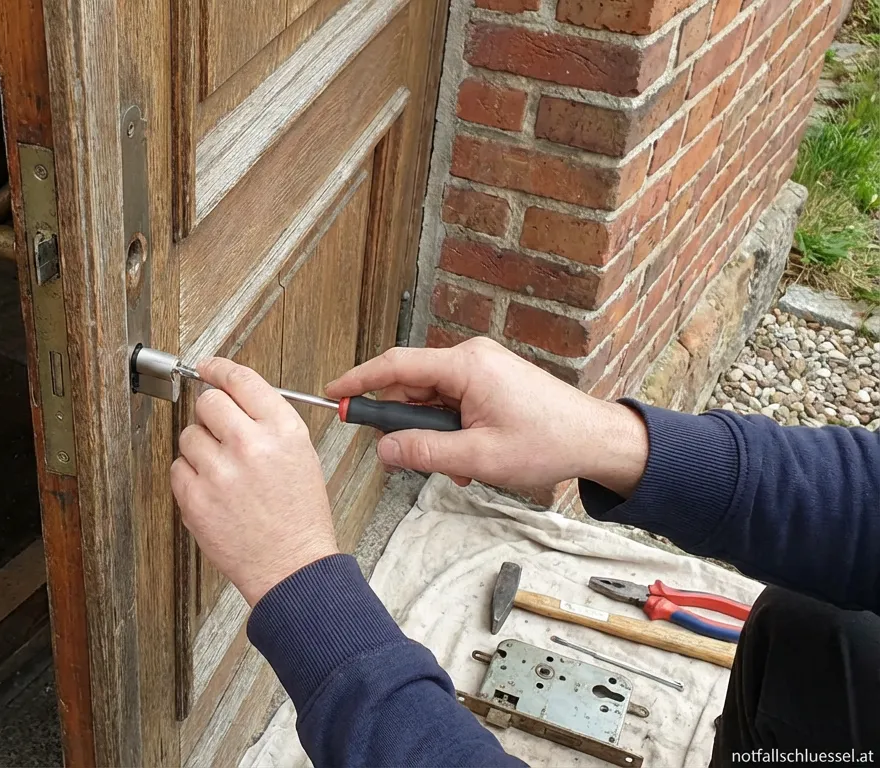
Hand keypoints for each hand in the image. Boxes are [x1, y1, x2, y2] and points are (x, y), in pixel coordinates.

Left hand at [170, 358, 338, 604]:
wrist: (292, 567)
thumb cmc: (299, 516)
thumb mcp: (301, 455)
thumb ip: (268, 421)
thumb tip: (233, 397)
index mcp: (282, 430)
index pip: (241, 380)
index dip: (219, 369)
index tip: (207, 367)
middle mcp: (250, 446)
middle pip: (207, 402)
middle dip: (211, 415)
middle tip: (220, 433)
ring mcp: (219, 472)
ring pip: (189, 436)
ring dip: (200, 449)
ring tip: (223, 473)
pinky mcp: (196, 499)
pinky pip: (178, 468)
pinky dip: (190, 477)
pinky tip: (212, 491)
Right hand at [325, 337, 647, 495]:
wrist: (596, 439)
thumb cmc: (549, 442)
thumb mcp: (478, 456)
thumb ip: (424, 452)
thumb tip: (383, 450)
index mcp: (466, 365)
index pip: (396, 366)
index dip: (360, 380)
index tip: (334, 394)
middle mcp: (471, 358)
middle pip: (411, 385)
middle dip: (405, 424)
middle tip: (404, 456)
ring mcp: (482, 368)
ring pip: (431, 399)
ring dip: (433, 434)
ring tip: (458, 464)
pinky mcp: (490, 381)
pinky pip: (452, 402)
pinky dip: (451, 430)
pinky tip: (469, 456)